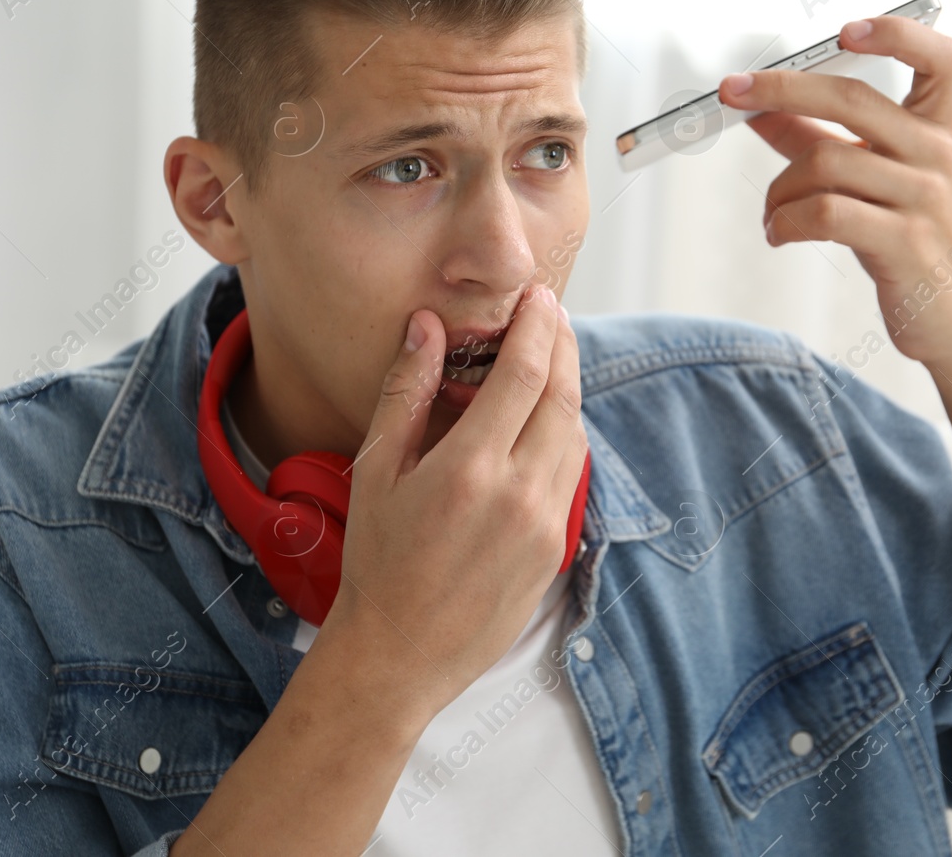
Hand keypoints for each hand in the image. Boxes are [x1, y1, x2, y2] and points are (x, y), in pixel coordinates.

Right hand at [322, 283, 588, 719]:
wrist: (399, 655)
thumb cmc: (376, 562)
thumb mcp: (377, 471)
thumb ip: (407, 392)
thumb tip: (427, 325)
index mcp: (471, 469)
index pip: (525, 374)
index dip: (538, 326)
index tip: (537, 297)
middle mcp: (520, 494)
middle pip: (563, 396)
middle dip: (562, 346)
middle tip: (550, 313)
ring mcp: (545, 525)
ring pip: (575, 434)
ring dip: (567, 388)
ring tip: (547, 358)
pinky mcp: (555, 548)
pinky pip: (572, 474)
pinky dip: (564, 434)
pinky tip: (542, 420)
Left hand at [718, 16, 951, 368]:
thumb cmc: (907, 241)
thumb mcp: (870, 183)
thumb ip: (817, 140)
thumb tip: (757, 107)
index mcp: (937, 130)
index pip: (941, 59)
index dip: (898, 33)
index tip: (845, 30)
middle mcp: (936, 156)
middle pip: (851, 99)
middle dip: (780, 89)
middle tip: (731, 92)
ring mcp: (924, 200)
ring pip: (823, 162)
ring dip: (777, 190)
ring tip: (771, 217)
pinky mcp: (905, 244)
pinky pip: (825, 213)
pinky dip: (785, 221)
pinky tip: (779, 234)